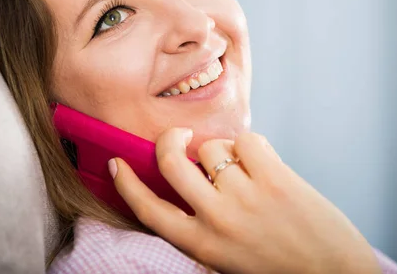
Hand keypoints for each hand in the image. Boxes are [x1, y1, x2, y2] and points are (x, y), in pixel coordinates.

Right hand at [109, 129, 380, 273]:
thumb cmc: (280, 266)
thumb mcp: (226, 257)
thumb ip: (203, 223)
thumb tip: (188, 174)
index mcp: (201, 244)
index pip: (149, 209)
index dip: (127, 184)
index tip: (116, 162)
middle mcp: (216, 219)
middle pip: (170, 163)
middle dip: (169, 140)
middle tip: (180, 136)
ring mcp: (245, 197)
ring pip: (211, 147)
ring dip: (223, 150)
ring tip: (244, 169)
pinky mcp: (274, 178)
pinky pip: (246, 139)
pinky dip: (252, 145)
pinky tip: (265, 164)